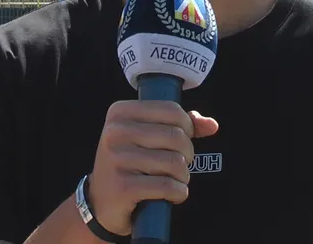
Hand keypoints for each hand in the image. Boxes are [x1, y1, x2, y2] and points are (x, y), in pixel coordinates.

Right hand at [86, 100, 218, 235]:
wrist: (101, 202)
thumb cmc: (130, 164)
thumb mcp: (147, 137)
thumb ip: (180, 126)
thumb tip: (211, 125)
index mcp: (120, 112)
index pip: (171, 110)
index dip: (187, 127)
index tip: (182, 140)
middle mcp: (115, 132)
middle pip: (176, 136)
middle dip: (187, 154)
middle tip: (179, 164)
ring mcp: (117, 159)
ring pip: (175, 162)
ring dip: (183, 176)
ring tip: (174, 179)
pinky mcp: (123, 186)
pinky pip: (167, 186)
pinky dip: (177, 193)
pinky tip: (171, 194)